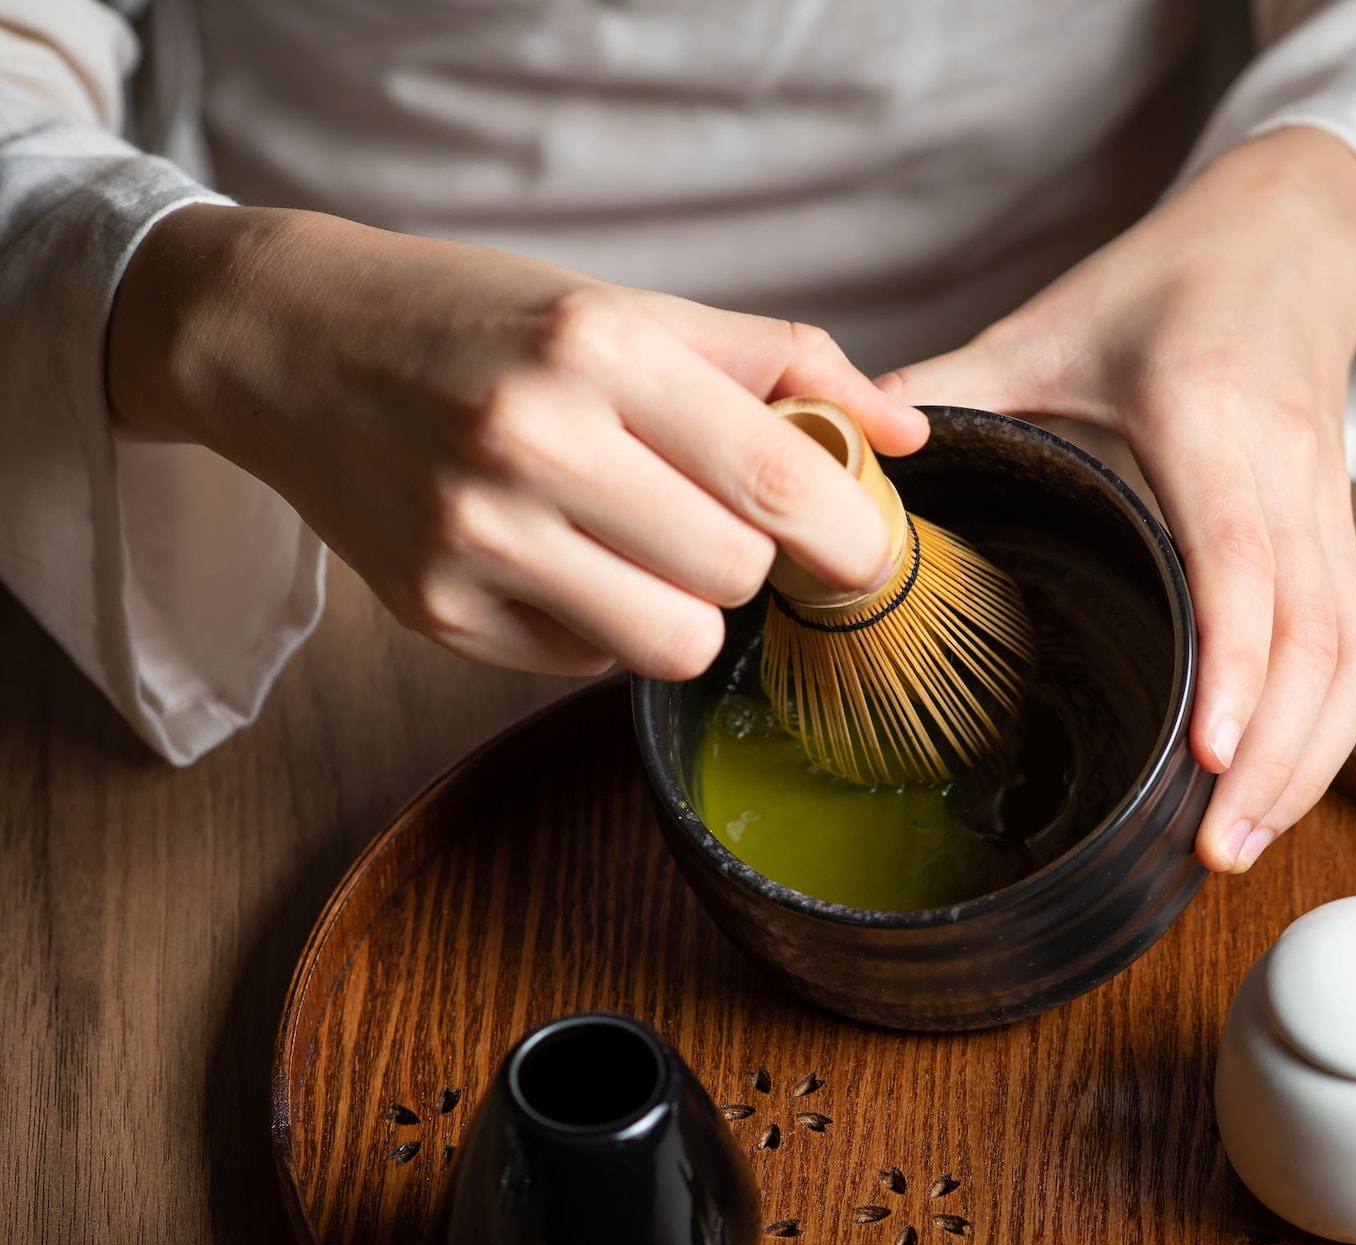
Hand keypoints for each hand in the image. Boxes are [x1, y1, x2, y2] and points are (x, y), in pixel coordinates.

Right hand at [107, 205, 928, 678]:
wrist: (289, 343)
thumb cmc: (478, 321)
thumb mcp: (629, 309)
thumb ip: (780, 364)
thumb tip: (906, 434)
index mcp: (595, 350)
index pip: (773, 476)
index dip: (847, 532)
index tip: (867, 549)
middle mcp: (530, 444)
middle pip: (736, 574)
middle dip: (750, 557)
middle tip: (711, 517)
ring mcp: (473, 539)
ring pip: (675, 643)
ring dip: (686, 608)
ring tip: (642, 546)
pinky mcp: (435, 614)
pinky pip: (590, 664)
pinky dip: (599, 624)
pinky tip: (556, 558)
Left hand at [883, 127, 1355, 871]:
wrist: (1294, 233)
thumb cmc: (1167, 280)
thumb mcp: (1046, 322)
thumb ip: (947, 390)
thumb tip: (844, 466)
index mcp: (1206, 412)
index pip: (1238, 553)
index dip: (1233, 660)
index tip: (1207, 757)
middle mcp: (1285, 468)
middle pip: (1317, 634)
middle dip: (1278, 756)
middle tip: (1214, 851)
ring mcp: (1329, 505)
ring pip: (1355, 654)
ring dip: (1313, 759)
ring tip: (1242, 845)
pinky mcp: (1346, 534)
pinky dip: (1330, 729)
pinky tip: (1279, 786)